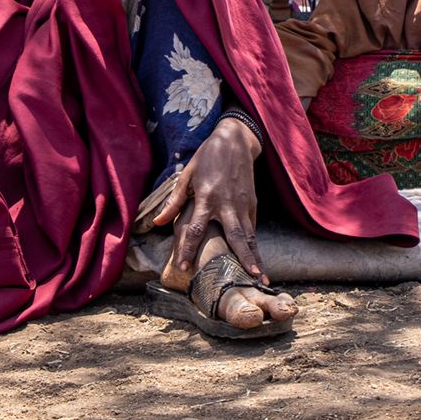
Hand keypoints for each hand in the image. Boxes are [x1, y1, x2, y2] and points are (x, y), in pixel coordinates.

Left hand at [153, 115, 265, 278]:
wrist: (235, 140)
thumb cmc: (207, 157)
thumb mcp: (187, 175)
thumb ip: (174, 201)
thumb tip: (159, 223)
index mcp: (207, 196)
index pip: (195, 229)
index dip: (188, 249)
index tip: (184, 268)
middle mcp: (227, 203)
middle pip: (236, 236)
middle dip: (243, 258)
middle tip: (250, 279)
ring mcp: (243, 204)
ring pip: (250, 235)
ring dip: (256, 257)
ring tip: (262, 279)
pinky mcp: (252, 203)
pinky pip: (252, 228)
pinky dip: (255, 246)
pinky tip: (258, 262)